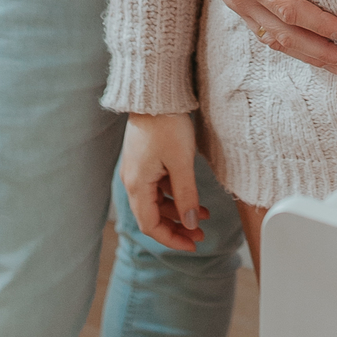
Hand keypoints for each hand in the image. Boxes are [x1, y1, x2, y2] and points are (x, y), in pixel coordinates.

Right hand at [120, 112, 205, 252]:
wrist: (156, 92)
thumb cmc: (166, 123)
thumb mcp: (181, 162)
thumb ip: (186, 195)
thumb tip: (191, 223)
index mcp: (137, 184)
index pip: (150, 225)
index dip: (171, 239)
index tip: (193, 245)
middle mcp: (133, 179)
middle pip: (153, 215)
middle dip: (177, 227)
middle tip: (200, 234)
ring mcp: (138, 169)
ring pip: (157, 201)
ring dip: (178, 210)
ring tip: (203, 214)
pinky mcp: (145, 158)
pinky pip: (158, 185)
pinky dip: (175, 193)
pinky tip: (192, 193)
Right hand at [191, 0, 336, 74]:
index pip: (288, 9)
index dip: (319, 23)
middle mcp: (241, 0)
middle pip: (286, 36)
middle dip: (320, 51)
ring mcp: (241, 8)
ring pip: (277, 42)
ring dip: (309, 56)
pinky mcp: (243, 9)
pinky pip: (269, 36)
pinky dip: (293, 49)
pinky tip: (313, 53)